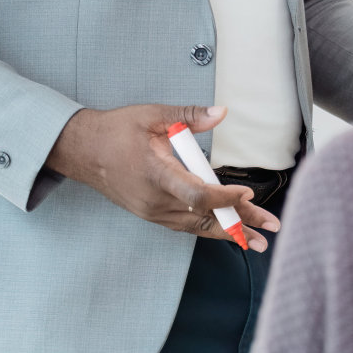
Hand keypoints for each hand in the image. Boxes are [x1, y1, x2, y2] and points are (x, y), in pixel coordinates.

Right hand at [45, 104, 278, 251]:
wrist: (83, 152)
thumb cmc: (116, 131)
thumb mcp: (152, 115)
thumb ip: (190, 115)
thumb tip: (221, 112)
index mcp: (156, 174)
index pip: (197, 194)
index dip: (224, 197)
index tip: (247, 194)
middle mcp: (155, 200)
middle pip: (204, 216)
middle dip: (240, 223)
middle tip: (269, 228)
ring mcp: (152, 212)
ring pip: (197, 225)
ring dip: (229, 231)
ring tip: (258, 239)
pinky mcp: (151, 215)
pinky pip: (186, 224)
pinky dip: (209, 227)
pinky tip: (229, 231)